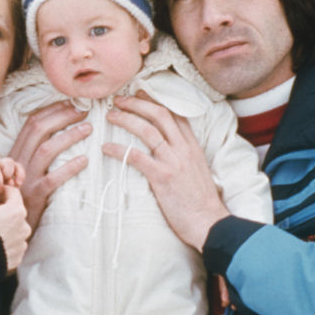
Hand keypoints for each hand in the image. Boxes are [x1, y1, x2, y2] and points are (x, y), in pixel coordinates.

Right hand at [0, 164, 31, 270]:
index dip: (0, 193)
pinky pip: (14, 244)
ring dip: (5, 227)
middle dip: (3, 210)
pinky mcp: (18, 257)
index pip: (12, 193)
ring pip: (15, 228)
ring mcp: (22, 243)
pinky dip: (5, 242)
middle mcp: (24, 226)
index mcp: (16, 210)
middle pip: (14, 211)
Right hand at [8, 101, 90, 230]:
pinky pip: (52, 179)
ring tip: (88, 129)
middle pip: (38, 130)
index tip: (71, 103)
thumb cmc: (20, 196)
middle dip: (62, 115)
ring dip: (69, 136)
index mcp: (16, 153)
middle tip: (84, 110)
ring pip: (46, 150)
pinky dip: (69, 168)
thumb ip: (33, 154)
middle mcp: (18, 162)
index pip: (32, 123)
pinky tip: (84, 160)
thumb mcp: (21, 171)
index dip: (51, 110)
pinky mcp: (34, 196)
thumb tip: (58, 133)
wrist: (5, 224)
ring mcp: (25, 179)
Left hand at [102, 94, 229, 250]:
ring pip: (147, 130)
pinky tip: (106, 148)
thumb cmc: (200, 201)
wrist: (208, 222)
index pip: (175, 114)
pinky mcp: (162, 177)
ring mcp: (173, 161)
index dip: (155, 100)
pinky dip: (119, 149)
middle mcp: (183, 149)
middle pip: (159, 114)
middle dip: (137, 103)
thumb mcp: (197, 170)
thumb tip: (167, 149)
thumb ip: (184, 156)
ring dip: (126, 119)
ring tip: (110, 116)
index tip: (140, 92)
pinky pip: (136, 157)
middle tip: (118, 99)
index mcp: (192, 146)